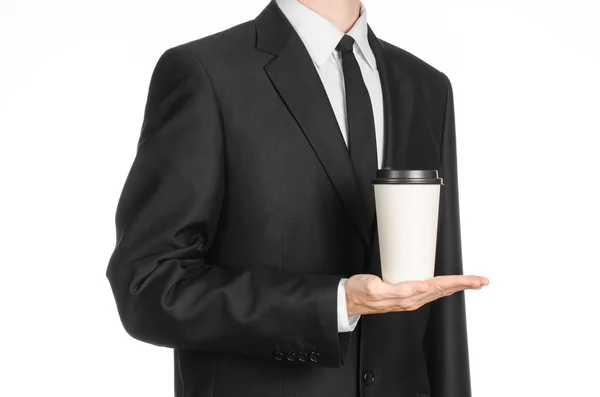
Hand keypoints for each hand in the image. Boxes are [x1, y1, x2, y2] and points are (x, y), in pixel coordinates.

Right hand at [345, 274, 488, 315]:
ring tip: (469, 282)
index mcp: (409, 297)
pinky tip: (443, 284)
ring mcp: (409, 298)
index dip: (460, 282)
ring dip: (455, 286)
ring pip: (438, 291)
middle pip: (444, 290)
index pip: (441, 287)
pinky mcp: (404, 293)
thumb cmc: (360, 293)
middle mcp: (413, 299)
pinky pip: (428, 290)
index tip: (476, 280)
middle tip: (481, 280)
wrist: (349, 298)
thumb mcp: (376, 288)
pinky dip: (441, 286)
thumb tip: (422, 287)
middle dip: (464, 285)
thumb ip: (399, 290)